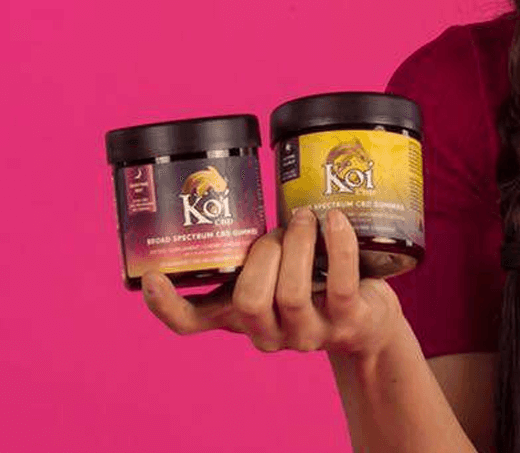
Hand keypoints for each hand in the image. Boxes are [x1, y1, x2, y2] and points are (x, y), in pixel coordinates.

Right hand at [141, 206, 403, 359]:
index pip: (189, 324)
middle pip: (248, 300)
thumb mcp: (274, 271)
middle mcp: (268, 334)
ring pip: (291, 294)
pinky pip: (338, 282)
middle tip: (280, 228)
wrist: (367, 325)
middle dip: (263, 253)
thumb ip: (250, 246)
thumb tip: (228, 185)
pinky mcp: (347, 323)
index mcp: (238, 319)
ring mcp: (308, 334)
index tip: (152, 276)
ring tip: (306, 218)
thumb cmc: (314, 284)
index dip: (166, 305)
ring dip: (298, 245)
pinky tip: (335, 220)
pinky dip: (338, 244)